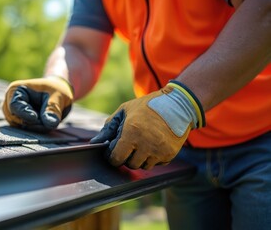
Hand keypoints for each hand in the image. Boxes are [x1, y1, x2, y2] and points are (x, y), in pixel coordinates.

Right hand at [2, 76, 73, 131]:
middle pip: (16, 119)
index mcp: (16, 89)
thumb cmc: (57, 91)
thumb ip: (53, 110)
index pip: (14, 106)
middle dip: (33, 123)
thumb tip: (50, 124)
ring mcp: (13, 113)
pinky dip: (36, 130)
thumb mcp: (58, 98)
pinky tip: (45, 124)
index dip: (25, 114)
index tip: (35, 118)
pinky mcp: (18, 122)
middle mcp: (10, 101)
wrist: (58, 95)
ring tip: (49, 120)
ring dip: (36, 127)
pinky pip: (24, 131)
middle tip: (49, 121)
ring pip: (20, 127)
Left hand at [90, 81, 204, 169]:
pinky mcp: (169, 154)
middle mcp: (145, 144)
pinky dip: (153, 158)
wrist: (178, 105)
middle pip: (130, 164)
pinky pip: (156, 164)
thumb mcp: (125, 111)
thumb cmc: (147, 106)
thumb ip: (109, 127)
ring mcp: (158, 151)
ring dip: (140, 158)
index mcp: (131, 133)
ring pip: (143, 166)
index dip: (112, 156)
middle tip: (130, 144)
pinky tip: (154, 144)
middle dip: (127, 156)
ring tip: (143, 143)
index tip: (114, 151)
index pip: (116, 158)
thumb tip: (95, 142)